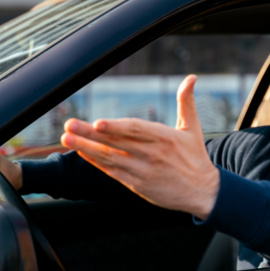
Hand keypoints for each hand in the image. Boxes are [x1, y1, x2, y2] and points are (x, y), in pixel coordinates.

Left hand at [61, 75, 219, 218]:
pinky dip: (96, 162)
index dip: (116, 127)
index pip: (136, 130)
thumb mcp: (193, 128)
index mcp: (165, 138)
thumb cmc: (196, 158)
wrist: (202, 193)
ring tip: (67, 138)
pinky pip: (112, 172)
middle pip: (117, 143)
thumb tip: (191, 77)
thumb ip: (186, 101)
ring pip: (110, 158)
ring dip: (86, 148)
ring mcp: (143, 171)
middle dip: (90, 134)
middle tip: (69, 125)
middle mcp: (152, 155)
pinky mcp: (137, 184)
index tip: (97, 123)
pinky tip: (82, 152)